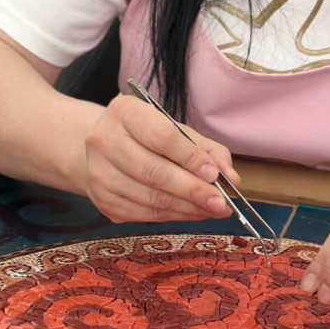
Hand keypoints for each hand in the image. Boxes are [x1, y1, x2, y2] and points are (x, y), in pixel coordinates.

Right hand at [82, 95, 238, 222]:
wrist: (103, 148)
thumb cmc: (146, 135)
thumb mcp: (176, 129)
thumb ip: (206, 150)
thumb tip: (231, 179)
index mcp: (124, 112)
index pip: (162, 137)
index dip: (191, 158)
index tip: (215, 175)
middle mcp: (103, 140)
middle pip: (154, 171)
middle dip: (193, 190)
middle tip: (221, 202)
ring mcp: (99, 173)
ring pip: (150, 198)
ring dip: (187, 208)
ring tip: (212, 209)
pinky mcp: (102, 200)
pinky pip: (144, 214)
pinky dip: (173, 216)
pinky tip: (191, 212)